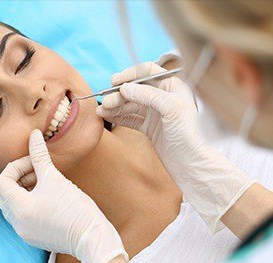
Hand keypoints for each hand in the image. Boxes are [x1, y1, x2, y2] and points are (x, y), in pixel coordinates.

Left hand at [0, 129, 127, 262]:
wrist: (92, 236)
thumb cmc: (75, 207)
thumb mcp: (54, 178)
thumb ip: (40, 155)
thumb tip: (34, 134)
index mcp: (19, 208)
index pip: (2, 181)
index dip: (16, 167)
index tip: (33, 162)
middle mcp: (17, 223)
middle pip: (5, 194)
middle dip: (18, 178)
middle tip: (36, 171)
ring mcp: (25, 232)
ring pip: (13, 205)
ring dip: (24, 190)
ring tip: (43, 182)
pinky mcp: (34, 236)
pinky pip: (23, 216)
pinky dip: (29, 202)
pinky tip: (47, 196)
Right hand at [97, 62, 253, 231]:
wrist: (192, 163)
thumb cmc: (189, 134)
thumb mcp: (171, 107)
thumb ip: (147, 94)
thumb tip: (124, 87)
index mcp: (173, 86)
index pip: (147, 71)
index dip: (130, 74)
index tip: (114, 81)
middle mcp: (164, 97)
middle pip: (135, 89)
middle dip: (119, 94)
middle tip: (106, 102)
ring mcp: (155, 113)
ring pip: (131, 104)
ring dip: (115, 106)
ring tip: (101, 111)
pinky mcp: (149, 128)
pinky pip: (130, 118)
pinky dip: (119, 117)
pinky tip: (108, 117)